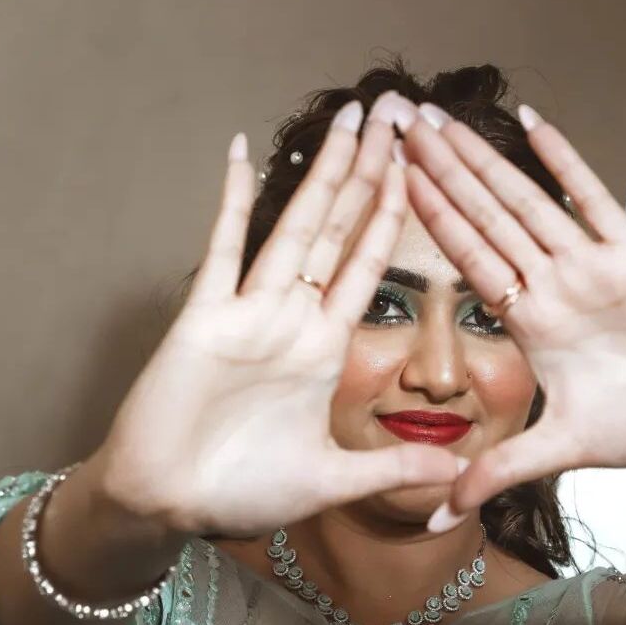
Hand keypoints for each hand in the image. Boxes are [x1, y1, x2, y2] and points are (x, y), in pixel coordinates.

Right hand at [94, 93, 460, 537]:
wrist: (168, 504)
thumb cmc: (242, 491)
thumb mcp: (330, 479)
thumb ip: (390, 468)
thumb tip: (457, 469)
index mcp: (323, 349)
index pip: (367, 268)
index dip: (392, 219)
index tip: (418, 171)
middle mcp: (292, 319)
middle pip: (338, 232)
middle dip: (367, 175)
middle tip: (393, 119)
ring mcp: (248, 312)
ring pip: (293, 228)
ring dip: (321, 175)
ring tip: (348, 122)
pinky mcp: (203, 317)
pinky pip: (220, 249)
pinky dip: (229, 201)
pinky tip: (242, 153)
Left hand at [400, 103, 625, 515]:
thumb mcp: (559, 450)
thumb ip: (497, 473)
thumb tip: (433, 517)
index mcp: (530, 321)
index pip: (467, 261)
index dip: (427, 222)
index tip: (388, 184)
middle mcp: (552, 283)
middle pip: (485, 218)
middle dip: (441, 173)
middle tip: (397, 124)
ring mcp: (590, 263)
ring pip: (527, 201)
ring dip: (485, 160)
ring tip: (442, 120)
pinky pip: (594, 198)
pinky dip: (565, 163)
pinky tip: (534, 124)